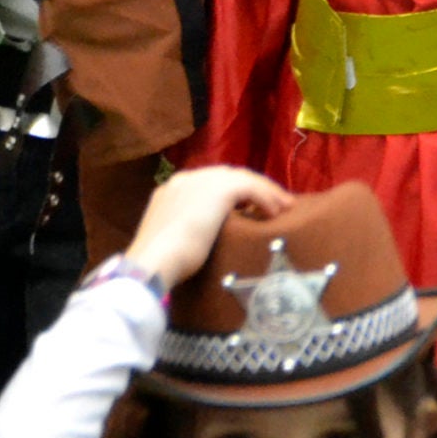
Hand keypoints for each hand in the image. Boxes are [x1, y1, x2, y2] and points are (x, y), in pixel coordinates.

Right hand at [124, 166, 293, 289]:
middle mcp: (187, 178)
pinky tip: (275, 213)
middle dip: (252, 188)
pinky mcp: (220, 189)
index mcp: (173, 189)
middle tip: (271, 204)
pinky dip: (266, 198)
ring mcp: (203, 180)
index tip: (248, 207)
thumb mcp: (174, 238)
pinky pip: (252, 188)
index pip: (210, 183)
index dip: (232, 193)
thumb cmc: (163, 261)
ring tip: (281, 207)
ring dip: (265, 192)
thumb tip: (201, 238)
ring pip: (243, 178)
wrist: (155, 261)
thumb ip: (187, 229)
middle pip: (229, 176)